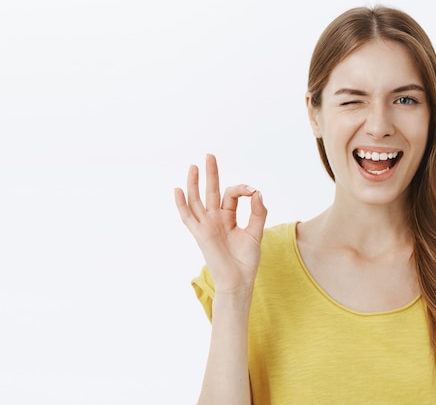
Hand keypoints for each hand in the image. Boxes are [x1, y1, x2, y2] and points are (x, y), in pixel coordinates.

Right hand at [174, 154, 267, 293]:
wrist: (238, 280)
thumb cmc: (246, 260)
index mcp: (228, 217)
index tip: (253, 191)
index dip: (242, 189)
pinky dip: (181, 204)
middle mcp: (215, 219)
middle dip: (211, 174)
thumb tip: (257, 192)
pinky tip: (178, 190)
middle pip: (211, 191)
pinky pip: (187, 217)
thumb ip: (258, 212)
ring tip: (194, 166)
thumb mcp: (256, 232)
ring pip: (197, 200)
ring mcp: (206, 225)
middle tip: (209, 156)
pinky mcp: (200, 234)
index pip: (231, 195)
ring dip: (194, 183)